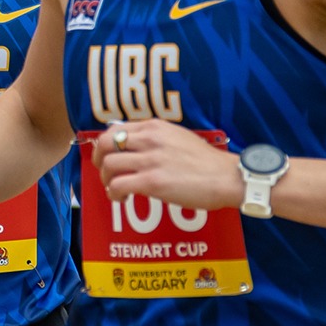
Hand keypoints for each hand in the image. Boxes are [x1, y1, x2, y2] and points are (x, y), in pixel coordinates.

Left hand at [89, 120, 242, 211]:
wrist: (226, 177)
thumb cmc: (206, 161)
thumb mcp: (178, 137)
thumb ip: (156, 138)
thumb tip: (135, 146)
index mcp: (155, 127)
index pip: (115, 129)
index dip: (105, 145)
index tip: (106, 156)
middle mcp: (149, 139)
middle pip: (105, 144)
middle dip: (98, 159)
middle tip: (104, 172)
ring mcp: (150, 160)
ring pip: (108, 165)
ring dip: (106, 180)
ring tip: (116, 189)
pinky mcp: (152, 181)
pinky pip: (117, 185)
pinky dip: (113, 193)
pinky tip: (122, 198)